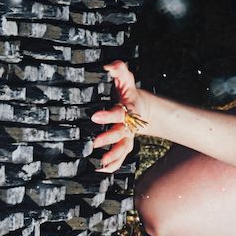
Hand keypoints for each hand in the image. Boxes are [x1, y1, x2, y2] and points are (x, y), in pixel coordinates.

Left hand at [90, 60, 142, 174]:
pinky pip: (121, 158)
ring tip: (100, 163)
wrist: (141, 109)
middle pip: (121, 134)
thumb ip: (119, 70)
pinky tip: (100, 169)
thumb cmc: (128, 93)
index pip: (119, 113)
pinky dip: (113, 165)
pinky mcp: (125, 145)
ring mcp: (128, 137)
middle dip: (109, 139)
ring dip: (113, 157)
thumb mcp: (126, 79)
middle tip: (94, 143)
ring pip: (123, 149)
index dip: (108, 115)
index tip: (94, 117)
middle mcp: (129, 126)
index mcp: (128, 110)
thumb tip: (108, 66)